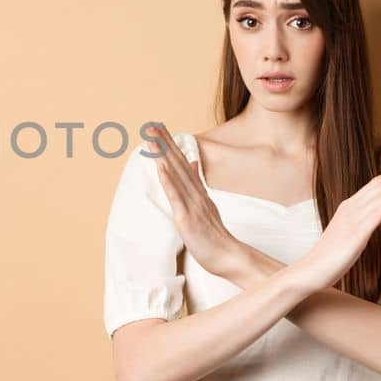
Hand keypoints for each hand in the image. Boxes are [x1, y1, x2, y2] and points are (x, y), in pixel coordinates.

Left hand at [144, 124, 241, 274]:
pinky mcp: (187, 216)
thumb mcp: (206, 205)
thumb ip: (198, 184)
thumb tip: (193, 161)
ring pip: (175, 174)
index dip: (170, 145)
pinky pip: (176, 195)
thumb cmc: (215, 237)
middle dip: (163, 143)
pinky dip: (168, 179)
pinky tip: (160, 165)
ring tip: (152, 136)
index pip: (181, 163)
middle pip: (177, 163)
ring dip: (162, 154)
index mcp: (197, 192)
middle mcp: (194, 193)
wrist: (229, 256)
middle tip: (151, 123)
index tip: (159, 129)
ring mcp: (191, 204)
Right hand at [296, 158, 380, 287]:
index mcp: (348, 206)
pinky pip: (376, 214)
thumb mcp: (348, 232)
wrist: (311, 270)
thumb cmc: (330, 255)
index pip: (375, 185)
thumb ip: (360, 221)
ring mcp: (353, 219)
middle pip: (380, 185)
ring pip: (380, 195)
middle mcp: (350, 208)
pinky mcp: (356, 233)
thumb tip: (373, 217)